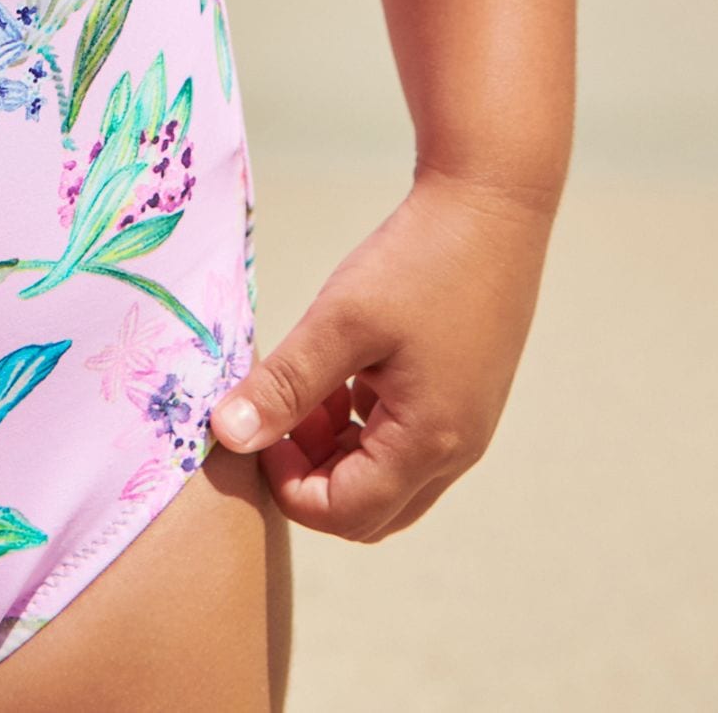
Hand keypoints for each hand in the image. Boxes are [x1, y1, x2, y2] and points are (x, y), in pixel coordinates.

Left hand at [208, 168, 557, 539]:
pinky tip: (344, 370)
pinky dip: (364, 425)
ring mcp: (465, 424)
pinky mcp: (464, 396)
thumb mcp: (340, 320)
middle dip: (311, 475)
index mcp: (429, 442)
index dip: (288, 485)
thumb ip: (285, 385)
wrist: (491, 202)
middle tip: (279, 414)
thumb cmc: (420, 260)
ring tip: (308, 384)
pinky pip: (406, 440)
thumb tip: (226, 436)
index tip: (257, 429)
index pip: (346, 514)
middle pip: (369, 508)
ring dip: (335, 449)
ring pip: (387, 476)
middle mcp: (456, 449)